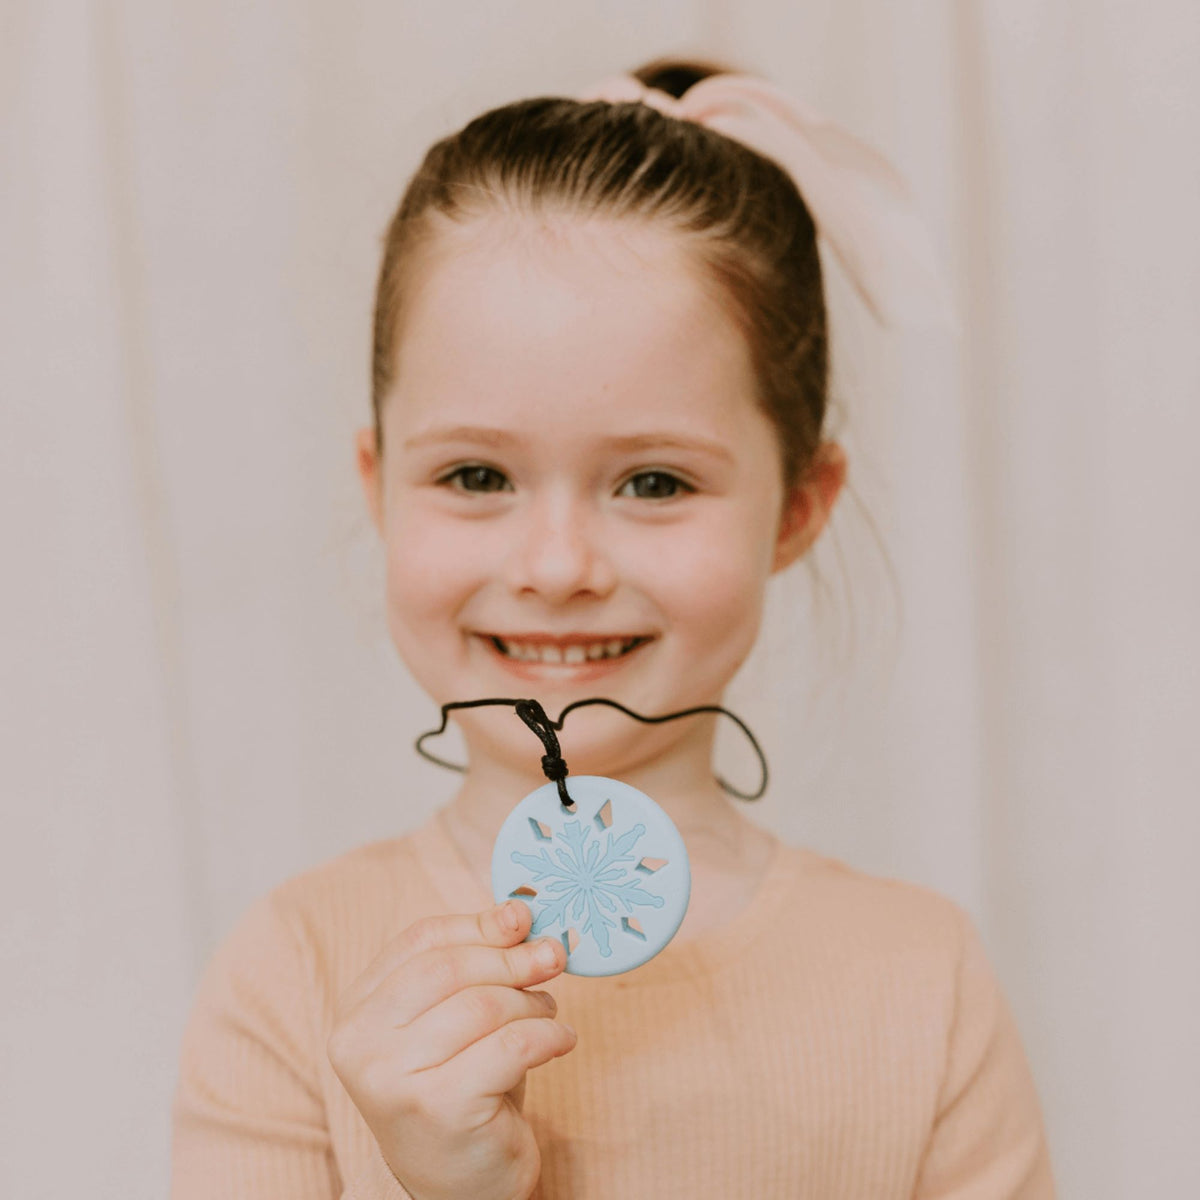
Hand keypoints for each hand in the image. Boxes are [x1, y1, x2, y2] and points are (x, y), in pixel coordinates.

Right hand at [327, 900, 575, 1199]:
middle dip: (512, 959)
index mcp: (357, 1010)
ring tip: (548, 1014)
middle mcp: (361, 1044)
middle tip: (552, 959)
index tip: (522, 919)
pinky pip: (511, 1046)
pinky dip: (548, 1035)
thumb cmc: (461, 1088)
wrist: (459, 1188)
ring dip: (531, 1002)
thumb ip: (475, 963)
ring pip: (483, 1006)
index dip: (478, 923)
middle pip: (451, 967)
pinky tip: (560, 1041)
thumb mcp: (456, 1018)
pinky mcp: (439, 1108)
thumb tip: (518, 910)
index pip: (420, 940)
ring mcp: (393, 1079)